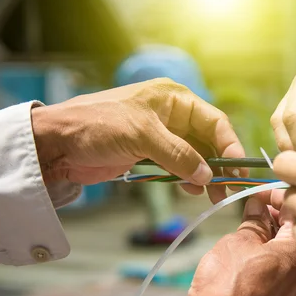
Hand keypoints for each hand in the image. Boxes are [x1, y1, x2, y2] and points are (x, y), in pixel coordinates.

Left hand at [31, 78, 247, 202]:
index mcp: (174, 99)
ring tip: (213, 196)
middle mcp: (172, 115)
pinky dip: (187, 179)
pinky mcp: (149, 155)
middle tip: (230, 189)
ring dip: (206, 176)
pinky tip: (191, 190)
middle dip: (220, 164)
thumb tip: (208, 176)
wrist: (57, 144)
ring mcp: (161, 136)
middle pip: (208, 141)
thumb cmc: (98, 126)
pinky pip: (178, 167)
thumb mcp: (142, 136)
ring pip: (195, 156)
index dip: (230, 144)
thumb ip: (179, 155)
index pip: (214, 121)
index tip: (239, 169)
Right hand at [185, 197, 295, 295]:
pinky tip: (250, 252)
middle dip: (275, 216)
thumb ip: (254, 220)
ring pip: (289, 250)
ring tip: (248, 228)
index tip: (258, 192)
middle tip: (252, 208)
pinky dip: (270, 255)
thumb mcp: (238, 242)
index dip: (277, 195)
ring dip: (271, 236)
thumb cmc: (229, 285)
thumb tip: (258, 205)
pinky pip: (283, 269)